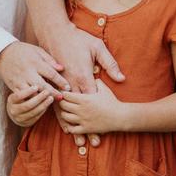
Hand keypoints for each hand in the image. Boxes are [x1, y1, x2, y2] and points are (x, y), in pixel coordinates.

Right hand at [0, 41, 68, 97]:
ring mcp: (20, 80)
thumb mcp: (37, 50)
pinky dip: (31, 100)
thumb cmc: (23, 51)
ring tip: (51, 101)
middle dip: (53, 93)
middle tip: (62, 98)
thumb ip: (50, 60)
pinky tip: (38, 102)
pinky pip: (23, 96)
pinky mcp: (13, 85)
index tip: (68, 87)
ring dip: (42, 98)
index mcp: (35, 62)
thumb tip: (62, 68)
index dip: (60, 81)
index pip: (51, 73)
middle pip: (43, 85)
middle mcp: (28, 72)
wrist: (2, 53)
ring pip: (32, 93)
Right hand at [6, 86, 53, 126]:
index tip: (36, 86)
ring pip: (33, 112)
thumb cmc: (21, 95)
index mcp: (11, 100)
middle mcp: (13, 110)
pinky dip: (43, 111)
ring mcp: (19, 118)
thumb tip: (39, 84)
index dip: (27, 92)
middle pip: (27, 105)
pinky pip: (36, 117)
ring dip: (43, 105)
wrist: (16, 110)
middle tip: (47, 92)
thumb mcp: (20, 89)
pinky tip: (48, 104)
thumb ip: (28, 86)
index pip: (18, 96)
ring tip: (51, 98)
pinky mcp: (26, 123)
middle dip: (39, 98)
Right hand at [44, 24, 125, 146]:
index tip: (104, 129)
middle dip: (87, 127)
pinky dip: (60, 118)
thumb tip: (121, 78)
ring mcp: (61, 84)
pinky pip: (56, 104)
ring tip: (79, 142)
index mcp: (83, 75)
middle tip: (92, 142)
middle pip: (81, 110)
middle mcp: (71, 82)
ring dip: (73, 127)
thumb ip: (110, 63)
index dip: (98, 115)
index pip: (92, 99)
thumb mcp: (97, 47)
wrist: (55, 33)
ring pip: (67, 111)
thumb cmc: (78, 39)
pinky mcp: (54, 84)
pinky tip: (65, 128)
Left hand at [58, 80, 124, 135]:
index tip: (65, 92)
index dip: (64, 93)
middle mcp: (81, 109)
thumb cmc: (112, 101)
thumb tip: (93, 76)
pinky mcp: (86, 129)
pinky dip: (70, 126)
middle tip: (64, 101)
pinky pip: (72, 129)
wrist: (119, 116)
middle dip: (62, 102)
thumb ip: (96, 81)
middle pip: (63, 105)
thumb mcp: (104, 89)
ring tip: (68, 111)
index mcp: (84, 98)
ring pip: (65, 117)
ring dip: (64, 113)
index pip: (66, 95)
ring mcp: (82, 120)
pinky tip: (72, 123)